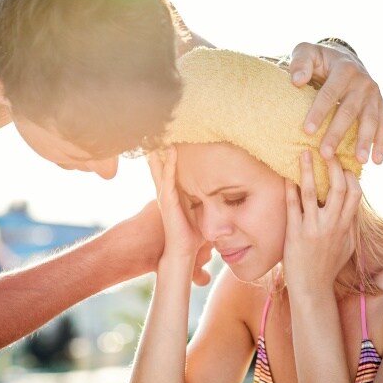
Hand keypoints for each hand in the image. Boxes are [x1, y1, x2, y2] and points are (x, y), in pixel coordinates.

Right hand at [148, 148, 211, 284]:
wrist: (182, 252)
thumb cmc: (192, 236)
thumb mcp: (202, 214)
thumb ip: (208, 203)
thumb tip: (224, 197)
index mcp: (174, 196)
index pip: (170, 171)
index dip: (169, 156)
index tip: (171, 138)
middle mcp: (167, 194)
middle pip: (161, 167)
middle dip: (160, 149)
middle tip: (158, 130)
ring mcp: (165, 197)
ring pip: (162, 169)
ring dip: (162, 152)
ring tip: (161, 135)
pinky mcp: (167, 202)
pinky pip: (168, 180)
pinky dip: (168, 166)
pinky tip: (170, 153)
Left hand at [283, 151, 361, 293]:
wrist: (312, 288)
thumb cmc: (327, 266)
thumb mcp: (346, 245)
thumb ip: (348, 225)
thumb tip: (348, 208)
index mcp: (346, 226)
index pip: (355, 194)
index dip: (350, 176)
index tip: (342, 163)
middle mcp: (333, 225)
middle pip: (339, 188)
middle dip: (334, 165)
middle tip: (326, 148)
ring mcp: (313, 228)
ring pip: (314, 192)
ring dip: (308, 170)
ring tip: (303, 154)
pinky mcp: (295, 233)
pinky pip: (292, 206)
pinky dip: (290, 189)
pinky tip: (285, 177)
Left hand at [289, 42, 382, 164]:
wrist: (343, 58)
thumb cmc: (319, 60)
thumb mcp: (306, 52)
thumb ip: (300, 63)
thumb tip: (297, 80)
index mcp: (344, 70)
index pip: (329, 93)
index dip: (318, 112)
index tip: (307, 131)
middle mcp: (363, 82)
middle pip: (349, 111)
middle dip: (337, 133)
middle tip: (325, 153)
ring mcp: (374, 96)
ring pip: (370, 120)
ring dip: (364, 141)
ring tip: (358, 160)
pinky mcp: (379, 106)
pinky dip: (382, 143)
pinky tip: (377, 161)